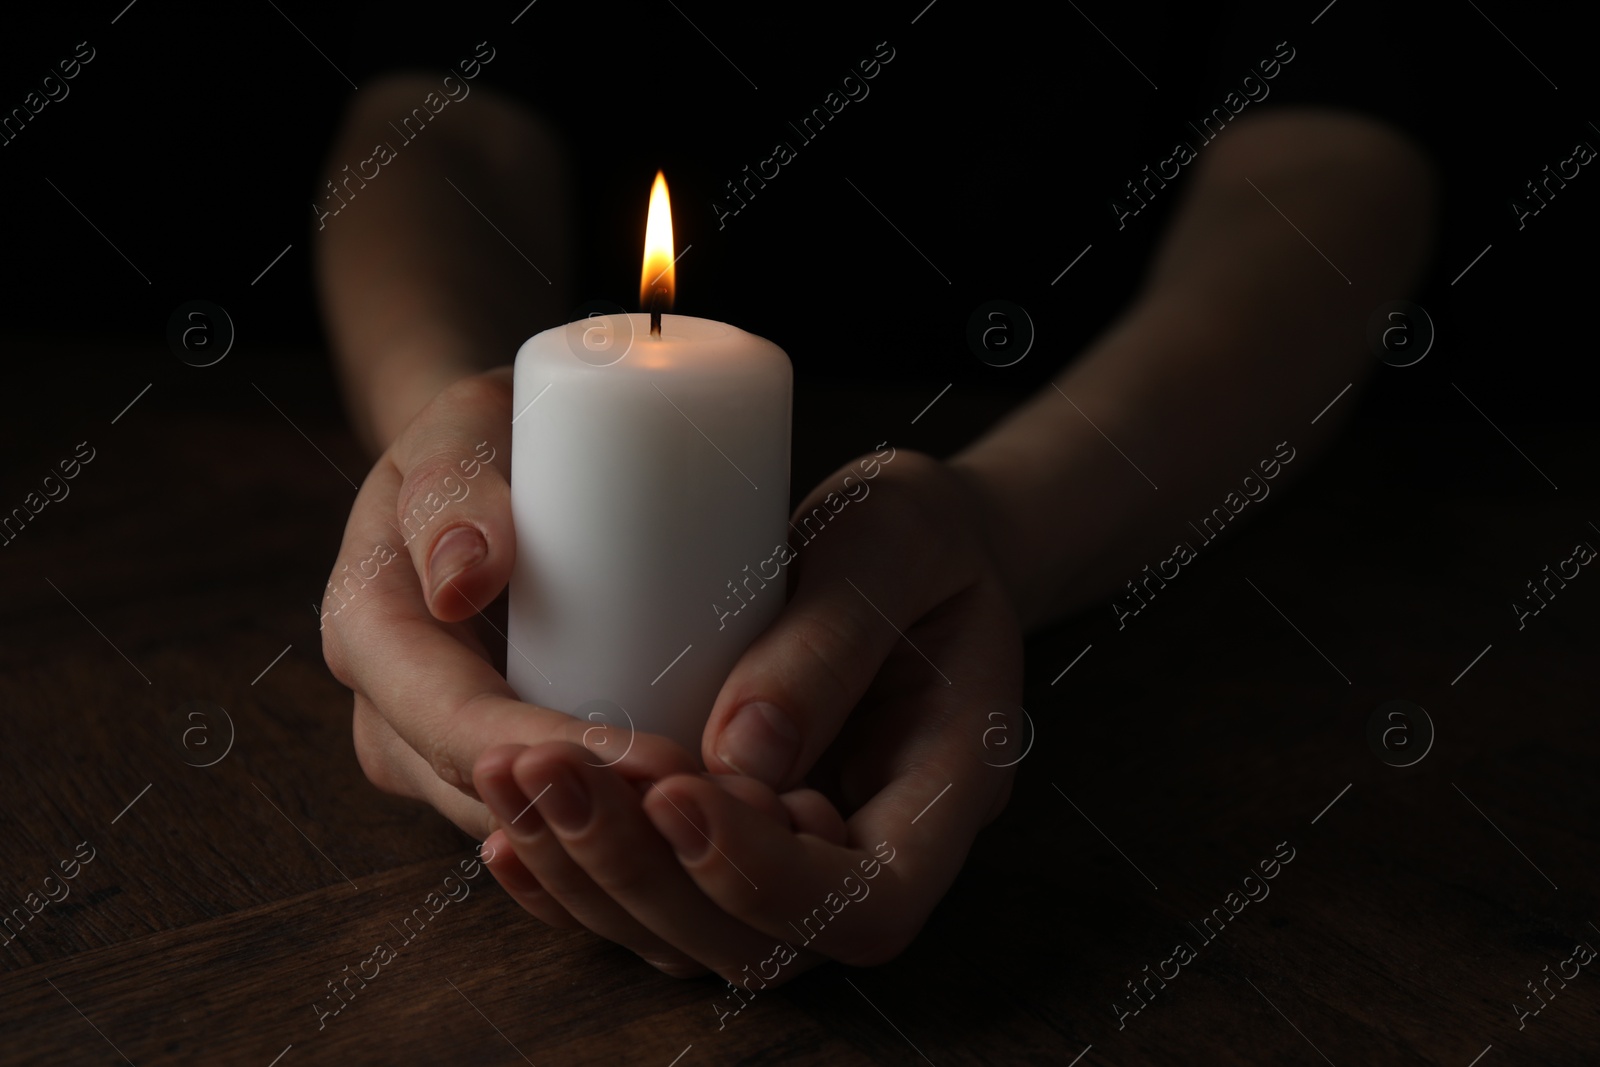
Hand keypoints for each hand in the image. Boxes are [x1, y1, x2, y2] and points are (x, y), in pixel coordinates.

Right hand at [321, 368, 698, 836]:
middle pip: (490, 797)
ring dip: (615, 842)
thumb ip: (456, 484)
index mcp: (366, 631)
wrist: (497, 460)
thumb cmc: (487, 434)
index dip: (552, 755)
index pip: (453, 723)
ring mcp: (437, 749)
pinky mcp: (496, 765)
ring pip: (522, 830)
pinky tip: (697, 835)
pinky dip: (616, 835)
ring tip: (721, 826)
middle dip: (598, 816)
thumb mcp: (464, 428)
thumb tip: (462, 577)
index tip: (654, 758)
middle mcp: (390, 711)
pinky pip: (547, 824)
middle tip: (711, 807)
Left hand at [473, 450, 1024, 981]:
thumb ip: (829, 641)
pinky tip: (509, 814)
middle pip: (759, 944)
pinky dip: (573, 872)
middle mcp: (872, 848)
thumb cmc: (918, 529)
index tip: (674, 787)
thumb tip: (737, 758)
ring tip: (512, 774)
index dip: (764, 874)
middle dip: (642, 874)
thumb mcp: (892, 539)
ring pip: (689, 935)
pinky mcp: (727, 838)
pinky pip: (651, 891)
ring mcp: (796, 856)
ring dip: (589, 874)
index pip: (867, 902)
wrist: (908, 541)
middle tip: (552, 772)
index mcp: (946, 789)